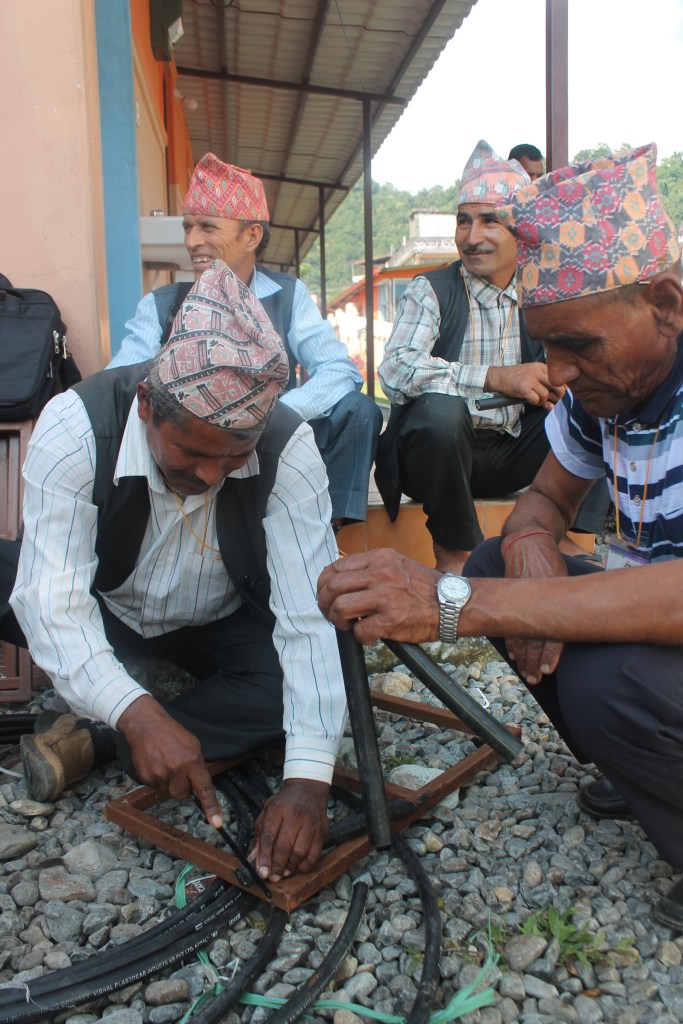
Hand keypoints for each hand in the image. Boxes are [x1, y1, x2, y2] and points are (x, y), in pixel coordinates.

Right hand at [117, 695, 222, 828]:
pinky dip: (157, 779)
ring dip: (168, 782)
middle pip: (182, 795)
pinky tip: (155, 763)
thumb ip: (197, 766)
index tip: (217, 823)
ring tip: (165, 763)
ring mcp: (160, 774)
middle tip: (178, 770)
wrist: (146, 725)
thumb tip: (199, 785)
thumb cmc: (173, 734)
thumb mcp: (193, 746)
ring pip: (168, 792)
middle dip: (182, 787)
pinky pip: (155, 787)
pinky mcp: (146, 777)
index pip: (204, 788)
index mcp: (192, 761)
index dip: (211, 806)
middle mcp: (177, 770)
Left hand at [249, 779, 328, 881]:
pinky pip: (314, 856)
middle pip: (285, 847)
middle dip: (277, 867)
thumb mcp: (267, 812)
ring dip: (290, 868)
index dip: (265, 857)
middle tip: (273, 877)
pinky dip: (304, 866)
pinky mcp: (322, 832)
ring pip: (300, 853)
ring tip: (283, 872)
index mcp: (278, 809)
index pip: (269, 837)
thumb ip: (260, 836)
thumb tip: (253, 860)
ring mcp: (311, 824)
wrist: (308, 790)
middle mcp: (296, 815)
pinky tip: (297, 866)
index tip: (262, 873)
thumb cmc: (285, 803)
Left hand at [317, 549, 440, 644]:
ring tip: (348, 626)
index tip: (325, 595)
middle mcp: (381, 573)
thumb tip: (340, 583)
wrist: (452, 605)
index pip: (335, 567)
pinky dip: (360, 637)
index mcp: (379, 558)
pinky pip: (360, 630)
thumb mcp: (396, 565)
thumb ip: (370, 570)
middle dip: (324, 605)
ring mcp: (386, 596)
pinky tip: (370, 635)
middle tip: (331, 615)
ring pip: (340, 607)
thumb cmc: (423, 589)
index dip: (323, 584)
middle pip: (333, 587)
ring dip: (338, 621)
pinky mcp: (392, 619)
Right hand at [487, 363, 565, 410]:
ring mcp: (530, 379)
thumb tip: (554, 404)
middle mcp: (537, 371)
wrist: (499, 377)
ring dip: (542, 400)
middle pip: (556, 385)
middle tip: (552, 399)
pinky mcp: (524, 388)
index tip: (557, 393)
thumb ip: (544, 387)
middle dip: (557, 395)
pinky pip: (536, 400)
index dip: (561, 388)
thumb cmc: (516, 378)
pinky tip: (529, 399)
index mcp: (540, 366)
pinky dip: (534, 402)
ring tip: (535, 398)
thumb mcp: (532, 377)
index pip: (557, 377)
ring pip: (545, 395)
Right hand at [502, 532, 567, 683]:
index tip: (547, 670)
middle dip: (533, 662)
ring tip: (525, 672)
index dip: (549, 654)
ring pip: (519, 636)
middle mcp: (535, 604)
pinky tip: (515, 654)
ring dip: (522, 657)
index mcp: (551, 601)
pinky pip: (508, 626)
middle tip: (534, 679)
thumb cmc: (550, 560)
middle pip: (533, 640)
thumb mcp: (565, 577)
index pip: (551, 634)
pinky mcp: (510, 601)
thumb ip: (571, 600)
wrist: (526, 543)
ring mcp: (519, 604)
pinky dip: (511, 642)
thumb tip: (592, 618)